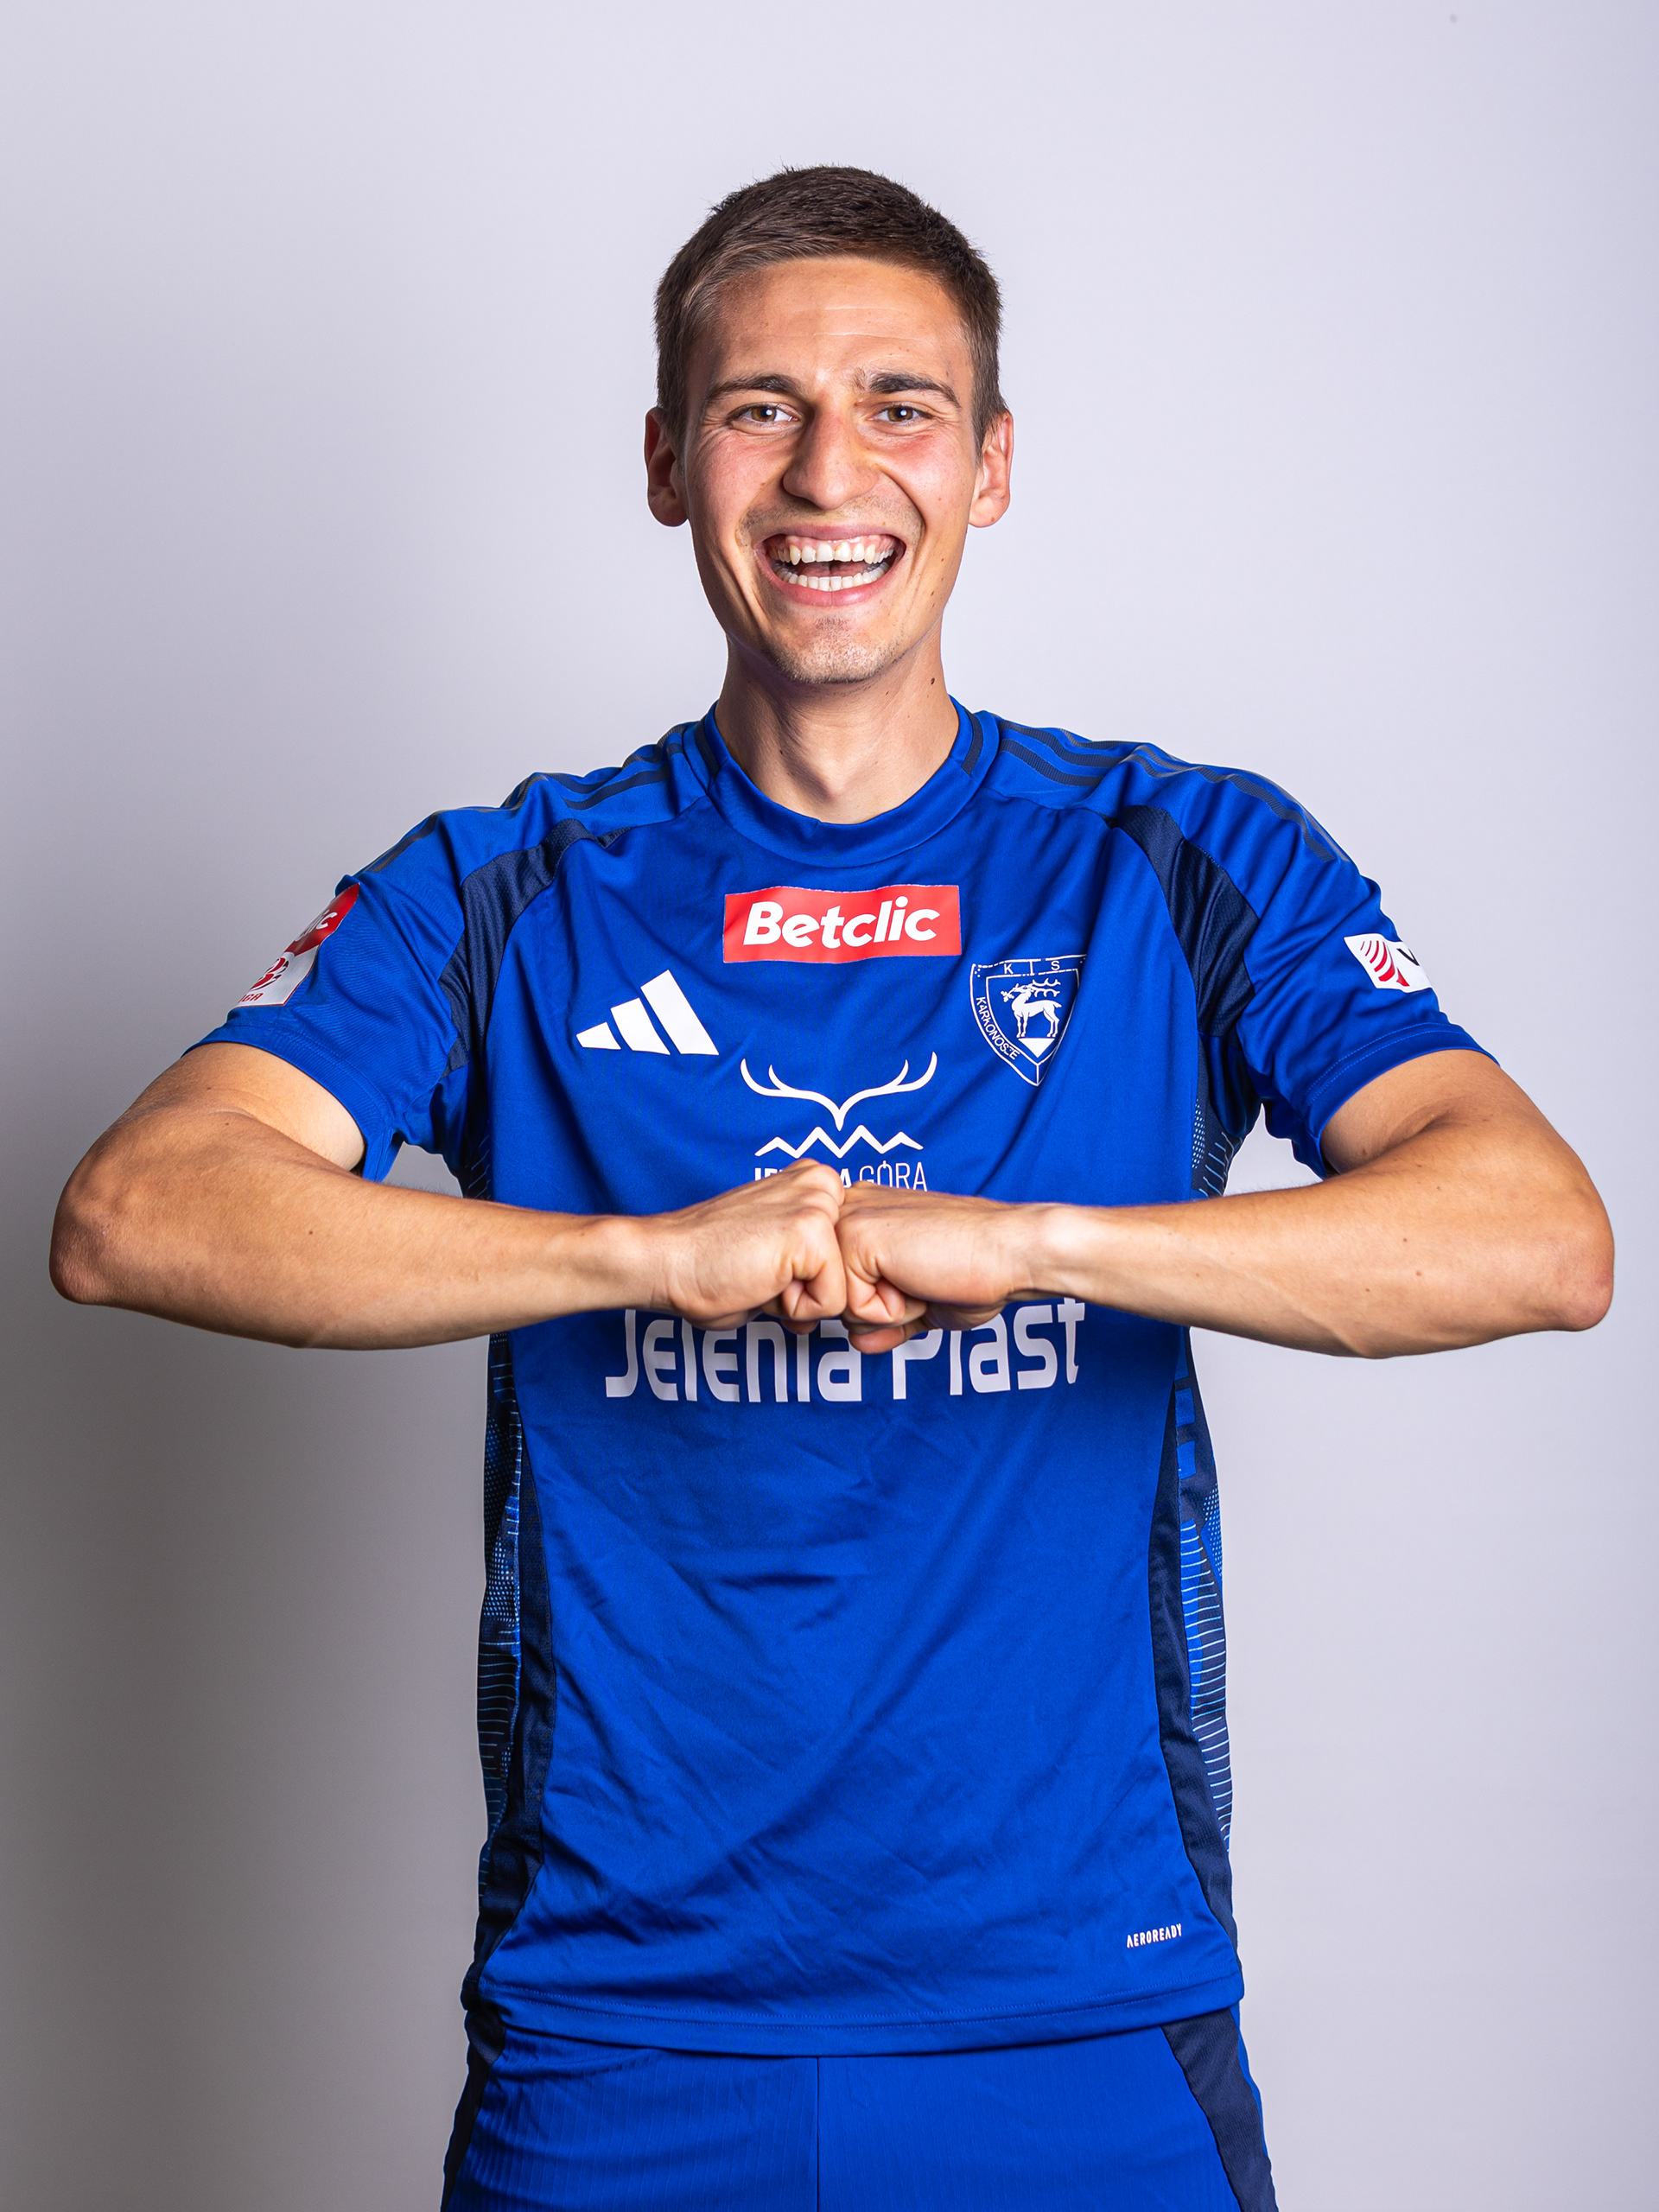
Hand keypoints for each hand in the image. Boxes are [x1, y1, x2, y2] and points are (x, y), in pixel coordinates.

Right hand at [640, 1162, 897, 1332]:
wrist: (665, 1262)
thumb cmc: (708, 1265)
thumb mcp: (775, 1253)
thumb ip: (811, 1262)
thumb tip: (842, 1296)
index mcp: (815, 1183)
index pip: (846, 1255)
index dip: (805, 1280)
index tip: (762, 1265)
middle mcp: (823, 1184)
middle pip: (851, 1270)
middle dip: (808, 1290)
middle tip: (758, 1273)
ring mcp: (819, 1205)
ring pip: (844, 1288)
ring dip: (800, 1300)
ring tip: (759, 1277)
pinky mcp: (812, 1233)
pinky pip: (831, 1302)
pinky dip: (794, 1310)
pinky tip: (760, 1283)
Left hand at [834, 1185, 1046, 1351]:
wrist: (1010, 1252)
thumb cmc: (977, 1269)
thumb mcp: (919, 1301)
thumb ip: (883, 1319)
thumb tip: (858, 1343)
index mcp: (861, 1216)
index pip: (838, 1290)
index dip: (880, 1304)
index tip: (920, 1277)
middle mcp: (848, 1211)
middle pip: (833, 1301)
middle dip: (882, 1309)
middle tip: (924, 1277)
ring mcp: (848, 1220)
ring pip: (840, 1308)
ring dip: (888, 1311)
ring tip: (923, 1276)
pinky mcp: (856, 1236)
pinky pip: (854, 1309)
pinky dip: (893, 1311)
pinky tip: (920, 1278)